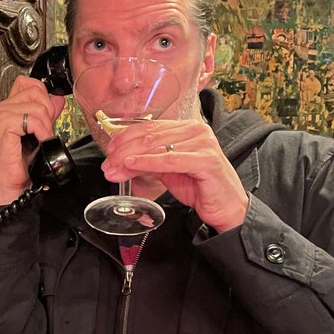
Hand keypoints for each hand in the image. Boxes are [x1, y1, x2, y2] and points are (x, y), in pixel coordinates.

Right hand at [0, 75, 66, 205]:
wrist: (15, 181)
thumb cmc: (23, 161)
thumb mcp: (40, 131)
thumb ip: (47, 114)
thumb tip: (58, 99)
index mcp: (11, 106)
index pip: (29, 82)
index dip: (44, 94)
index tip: (48, 114)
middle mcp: (4, 107)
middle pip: (36, 91)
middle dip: (48, 111)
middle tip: (45, 130)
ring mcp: (2, 115)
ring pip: (36, 106)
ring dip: (45, 124)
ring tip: (42, 138)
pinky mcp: (4, 125)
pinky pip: (31, 119)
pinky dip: (41, 130)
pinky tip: (39, 140)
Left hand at [104, 117, 248, 232]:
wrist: (226, 206)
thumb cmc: (199, 187)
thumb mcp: (167, 171)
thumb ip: (147, 162)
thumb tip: (119, 161)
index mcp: (187, 128)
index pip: (150, 127)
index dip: (126, 137)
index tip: (109, 150)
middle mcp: (196, 130)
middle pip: (150, 136)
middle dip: (123, 151)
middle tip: (107, 164)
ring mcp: (203, 143)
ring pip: (157, 146)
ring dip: (130, 158)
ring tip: (114, 168)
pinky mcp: (206, 160)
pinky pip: (170, 159)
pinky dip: (148, 162)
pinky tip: (132, 164)